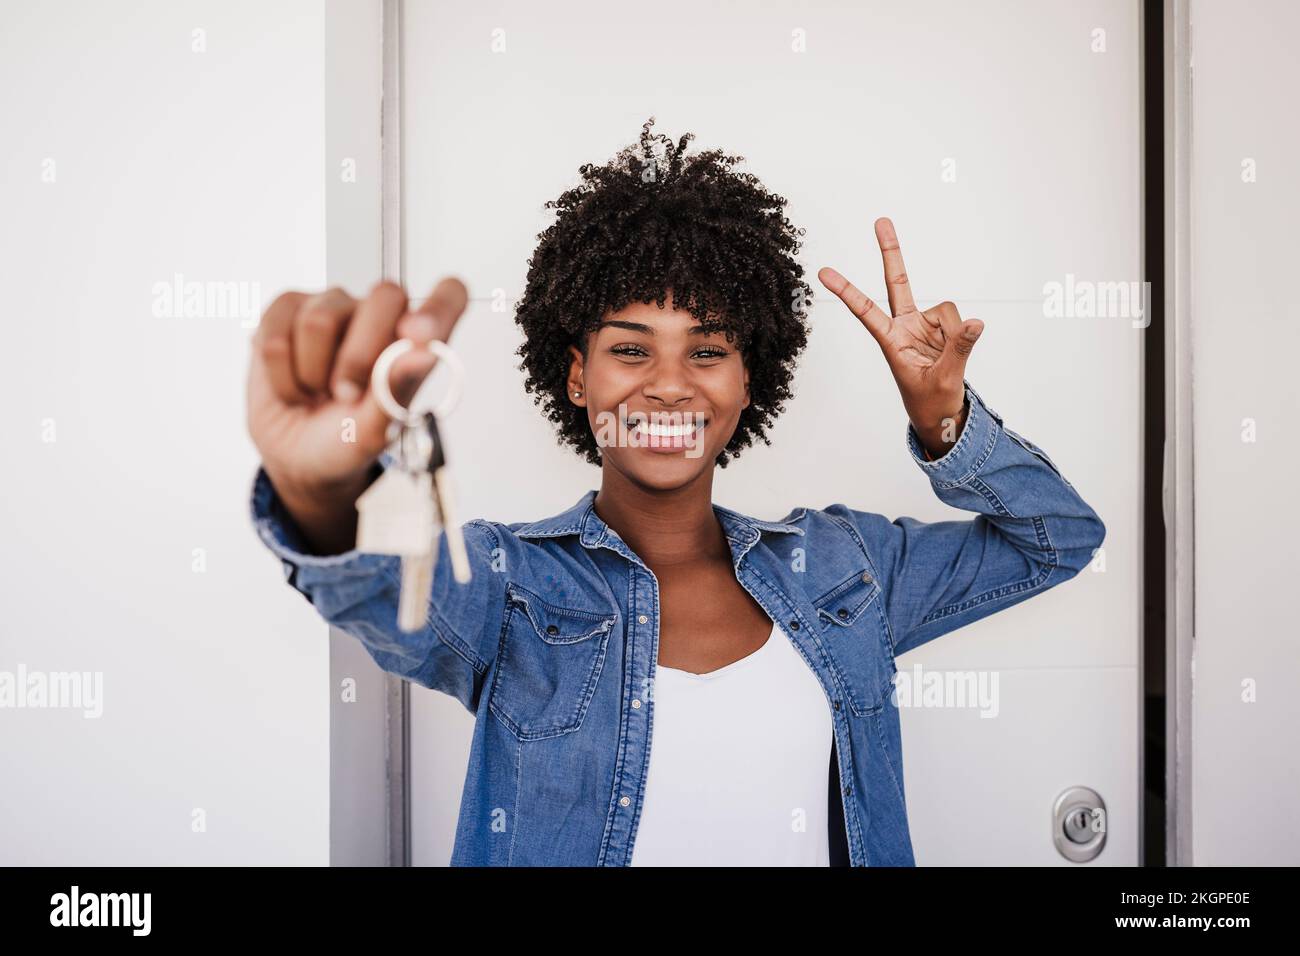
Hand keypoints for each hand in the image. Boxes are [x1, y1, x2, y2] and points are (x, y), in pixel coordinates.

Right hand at [246, 277, 468, 549]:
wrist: (296, 455)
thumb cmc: (346, 440)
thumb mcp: (376, 430)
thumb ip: (397, 388)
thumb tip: (422, 352)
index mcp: (417, 341)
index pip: (450, 295)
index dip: (439, 305)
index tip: (416, 335)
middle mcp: (381, 314)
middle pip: (385, 295)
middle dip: (358, 357)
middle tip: (346, 395)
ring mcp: (334, 305)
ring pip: (319, 321)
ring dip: (311, 375)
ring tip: (317, 393)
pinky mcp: (289, 307)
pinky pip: (276, 334)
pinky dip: (280, 376)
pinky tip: (292, 386)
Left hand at [819, 218, 983, 455]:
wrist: (941, 415)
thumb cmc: (930, 402)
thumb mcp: (944, 379)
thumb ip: (959, 349)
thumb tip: (975, 321)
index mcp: (891, 341)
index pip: (865, 311)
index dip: (846, 291)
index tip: (823, 272)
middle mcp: (905, 327)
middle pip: (898, 283)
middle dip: (892, 252)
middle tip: (881, 220)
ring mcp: (924, 325)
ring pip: (946, 311)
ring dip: (953, 334)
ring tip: (946, 361)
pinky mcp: (943, 327)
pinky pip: (959, 321)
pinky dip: (963, 335)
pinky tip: (954, 353)